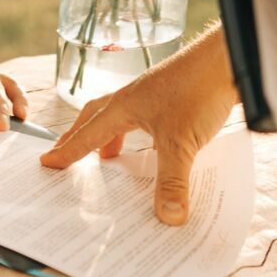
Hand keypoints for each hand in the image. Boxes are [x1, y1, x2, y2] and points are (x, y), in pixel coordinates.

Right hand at [40, 26, 238, 223]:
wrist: (228, 59)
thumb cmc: (199, 90)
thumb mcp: (181, 143)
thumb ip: (172, 182)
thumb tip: (167, 217)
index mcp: (124, 106)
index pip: (88, 134)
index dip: (68, 151)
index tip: (48, 163)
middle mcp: (134, 96)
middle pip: (96, 116)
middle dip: (80, 137)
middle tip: (68, 154)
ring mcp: (154, 93)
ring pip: (120, 114)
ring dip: (110, 134)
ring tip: (110, 156)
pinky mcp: (173, 94)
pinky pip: (144, 116)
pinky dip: (138, 132)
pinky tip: (153, 144)